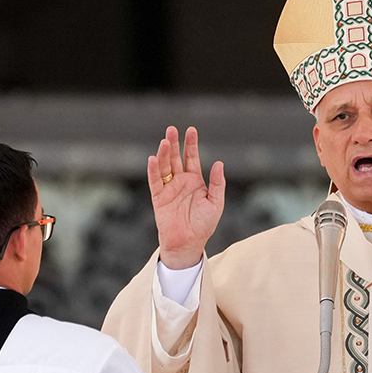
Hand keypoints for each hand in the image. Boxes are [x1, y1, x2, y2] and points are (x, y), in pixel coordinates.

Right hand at [149, 126, 225, 268]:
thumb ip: (217, 183)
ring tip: (165, 141)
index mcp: (195, 181)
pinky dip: (153, 170)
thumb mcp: (216, 202)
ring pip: (164, 167)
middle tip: (172, 129)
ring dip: (163, 154)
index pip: (192, 158)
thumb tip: (219, 163)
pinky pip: (155, 181)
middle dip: (174, 143)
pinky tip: (153, 158)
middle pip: (175, 158)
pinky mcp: (158, 198)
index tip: (191, 130)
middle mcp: (181, 182)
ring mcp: (169, 189)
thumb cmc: (204, 224)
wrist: (189, 243)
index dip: (191, 144)